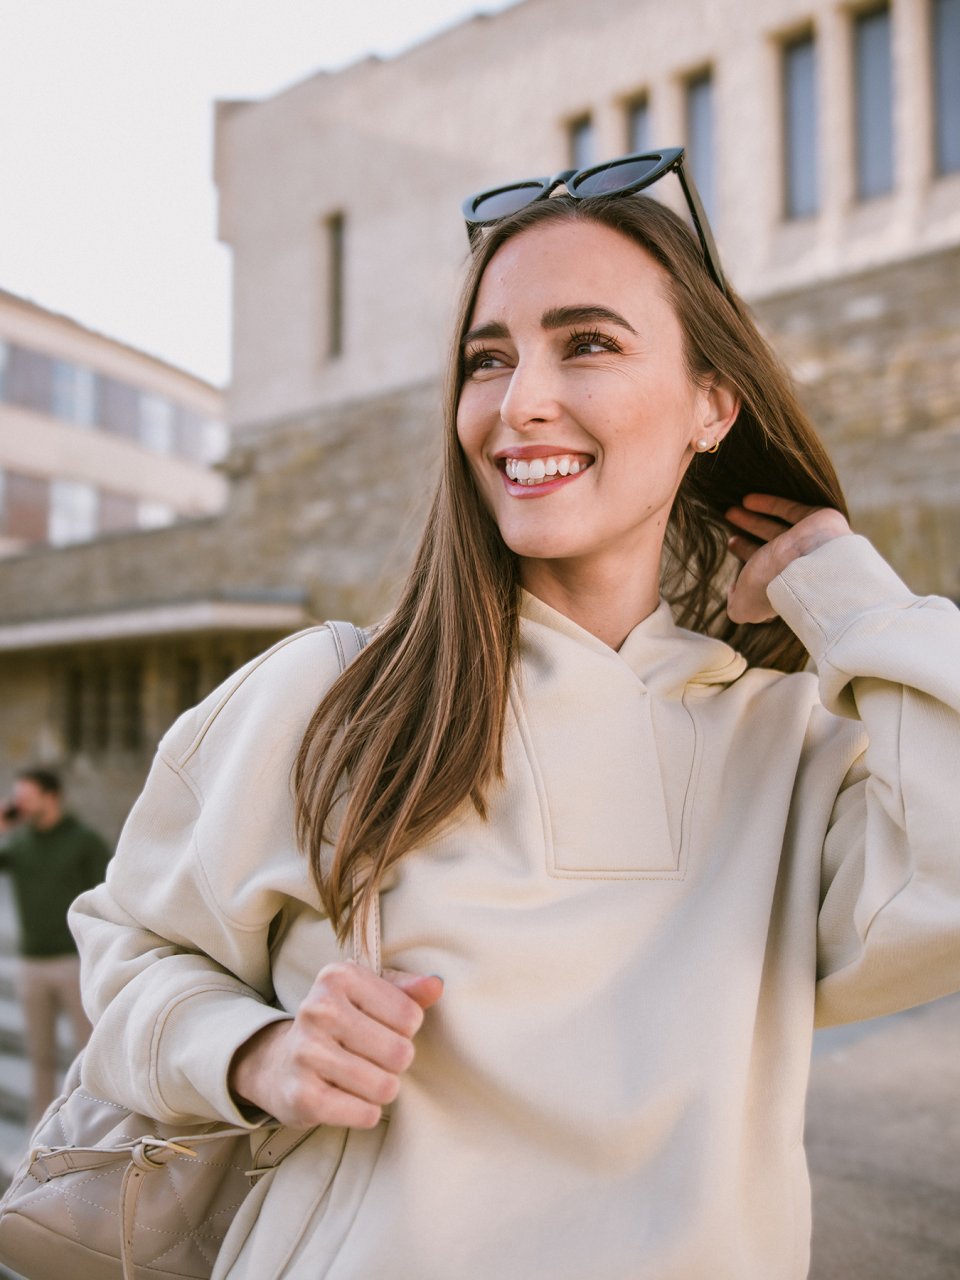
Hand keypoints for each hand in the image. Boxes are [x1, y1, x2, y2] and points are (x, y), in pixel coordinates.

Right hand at [229, 962, 442, 1129]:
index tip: (383, 1028)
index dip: (406, 1029)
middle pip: (399, 1052)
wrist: (281, 1064)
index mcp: (338, 976)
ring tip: (364, 1078)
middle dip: (396, 1062)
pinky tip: (350, 1099)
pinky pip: (365, 1113)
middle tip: (375, 1058)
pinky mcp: (302, 1095)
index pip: (410, 1015)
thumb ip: (407, 990)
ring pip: (385, 1086)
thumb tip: (436, 986)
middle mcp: (318, 1009)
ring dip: (383, 1089)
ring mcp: (306, 1052)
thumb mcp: (370, 996)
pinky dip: (367, 1111)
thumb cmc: (340, 1025)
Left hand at [726, 494, 851, 623]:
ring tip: (730, 511)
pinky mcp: (817, 521)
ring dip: (753, 520)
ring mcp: (808, 543)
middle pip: (768, 551)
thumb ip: (736, 606)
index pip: (762, 573)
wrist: (811, 566)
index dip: (746, 560)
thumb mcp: (745, 606)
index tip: (730, 546)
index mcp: (782, 584)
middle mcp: (796, 565)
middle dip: (748, 540)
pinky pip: (790, 510)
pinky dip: (769, 504)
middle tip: (729, 528)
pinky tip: (747, 500)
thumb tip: (733, 594)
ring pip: (776, 529)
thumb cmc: (775, 587)